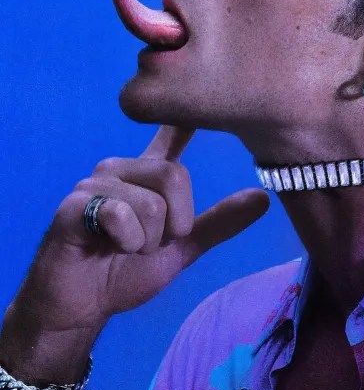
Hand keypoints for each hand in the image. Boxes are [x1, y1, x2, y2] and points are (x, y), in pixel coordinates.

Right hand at [9, 126, 269, 334]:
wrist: (80, 308)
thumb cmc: (123, 272)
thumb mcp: (182, 248)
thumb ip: (218, 223)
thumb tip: (264, 198)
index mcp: (146, 177)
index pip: (169, 139)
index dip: (185, 117)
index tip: (193, 82)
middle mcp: (120, 170)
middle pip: (175, 176)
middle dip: (174, 224)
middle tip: (150, 245)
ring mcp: (95, 184)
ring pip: (151, 203)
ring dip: (146, 242)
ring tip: (123, 249)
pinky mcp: (74, 205)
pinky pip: (120, 215)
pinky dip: (125, 243)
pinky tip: (105, 248)